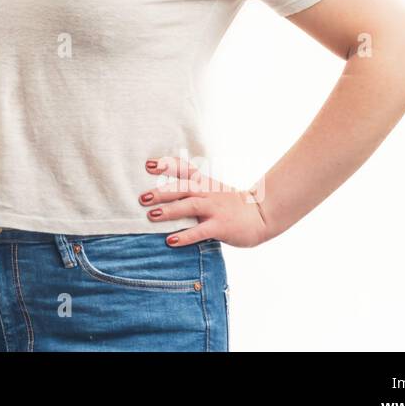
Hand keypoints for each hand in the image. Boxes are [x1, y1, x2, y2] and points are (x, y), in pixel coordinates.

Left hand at [140, 156, 270, 248]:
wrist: (262, 215)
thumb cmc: (232, 205)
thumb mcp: (212, 190)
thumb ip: (192, 190)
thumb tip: (163, 193)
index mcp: (205, 183)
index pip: (185, 170)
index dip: (166, 166)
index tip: (148, 165)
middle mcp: (208, 193)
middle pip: (183, 188)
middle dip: (162, 191)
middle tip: (142, 197)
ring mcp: (215, 209)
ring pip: (190, 206)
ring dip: (170, 210)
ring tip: (152, 215)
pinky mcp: (221, 226)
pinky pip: (200, 231)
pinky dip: (185, 235)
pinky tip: (170, 240)